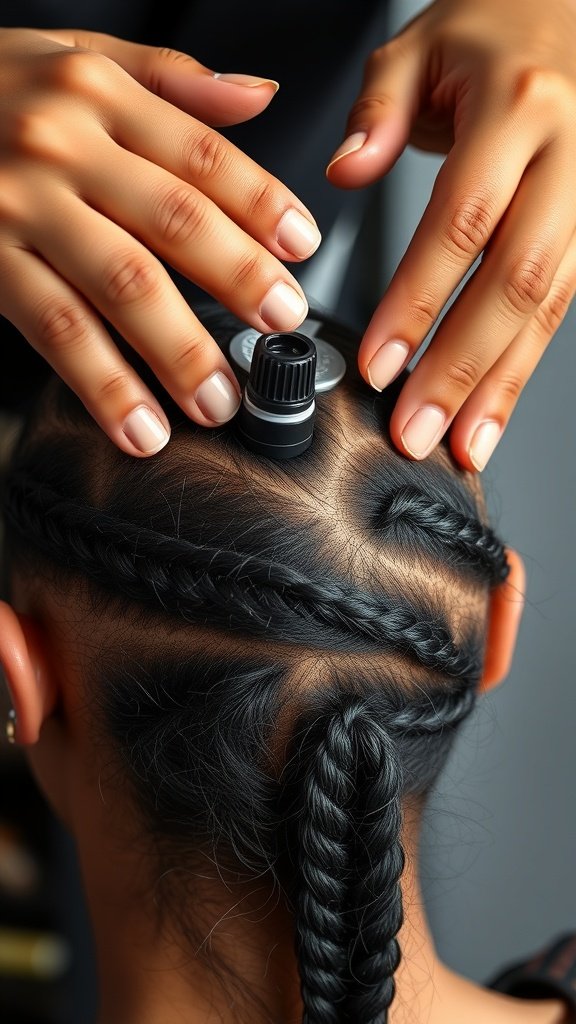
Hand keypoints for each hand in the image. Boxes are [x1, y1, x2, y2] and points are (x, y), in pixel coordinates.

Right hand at [0, 29, 320, 453]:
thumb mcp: (75, 53)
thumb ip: (170, 78)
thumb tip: (259, 96)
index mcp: (97, 93)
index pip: (201, 154)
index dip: (261, 205)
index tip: (302, 249)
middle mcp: (60, 146)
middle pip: (172, 219)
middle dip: (238, 280)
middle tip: (281, 325)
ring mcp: (20, 207)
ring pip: (118, 284)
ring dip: (178, 351)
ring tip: (217, 399)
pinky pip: (54, 330)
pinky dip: (103, 384)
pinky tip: (138, 423)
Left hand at [326, 0, 575, 470]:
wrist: (573, 18)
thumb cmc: (499, 31)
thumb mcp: (423, 43)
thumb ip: (379, 108)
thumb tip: (346, 170)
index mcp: (518, 106)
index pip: (461, 220)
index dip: (418, 300)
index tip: (379, 362)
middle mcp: (567, 156)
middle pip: (515, 279)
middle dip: (463, 366)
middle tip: (419, 428)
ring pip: (550, 305)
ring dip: (503, 384)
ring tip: (464, 443)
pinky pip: (562, 304)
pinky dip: (524, 363)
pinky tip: (495, 406)